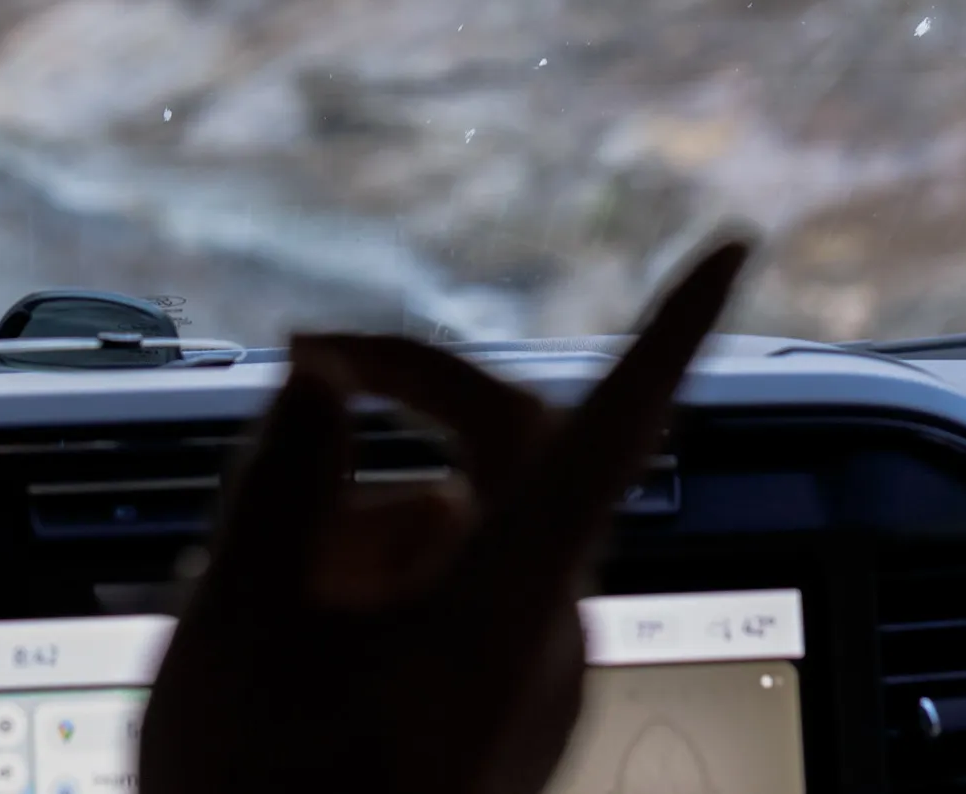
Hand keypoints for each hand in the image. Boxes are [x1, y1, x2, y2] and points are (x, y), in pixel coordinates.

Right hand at [139, 240, 749, 793]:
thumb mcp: (235, 611)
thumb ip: (286, 471)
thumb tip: (324, 382)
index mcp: (506, 605)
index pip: (608, 429)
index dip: (671, 327)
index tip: (730, 248)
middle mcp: (545, 639)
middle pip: (508, 458)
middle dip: (401, 411)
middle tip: (310, 367)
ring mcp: (529, 685)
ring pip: (459, 532)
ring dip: (359, 524)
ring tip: (253, 595)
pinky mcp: (500, 717)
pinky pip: (450, 598)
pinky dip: (370, 585)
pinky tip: (285, 637)